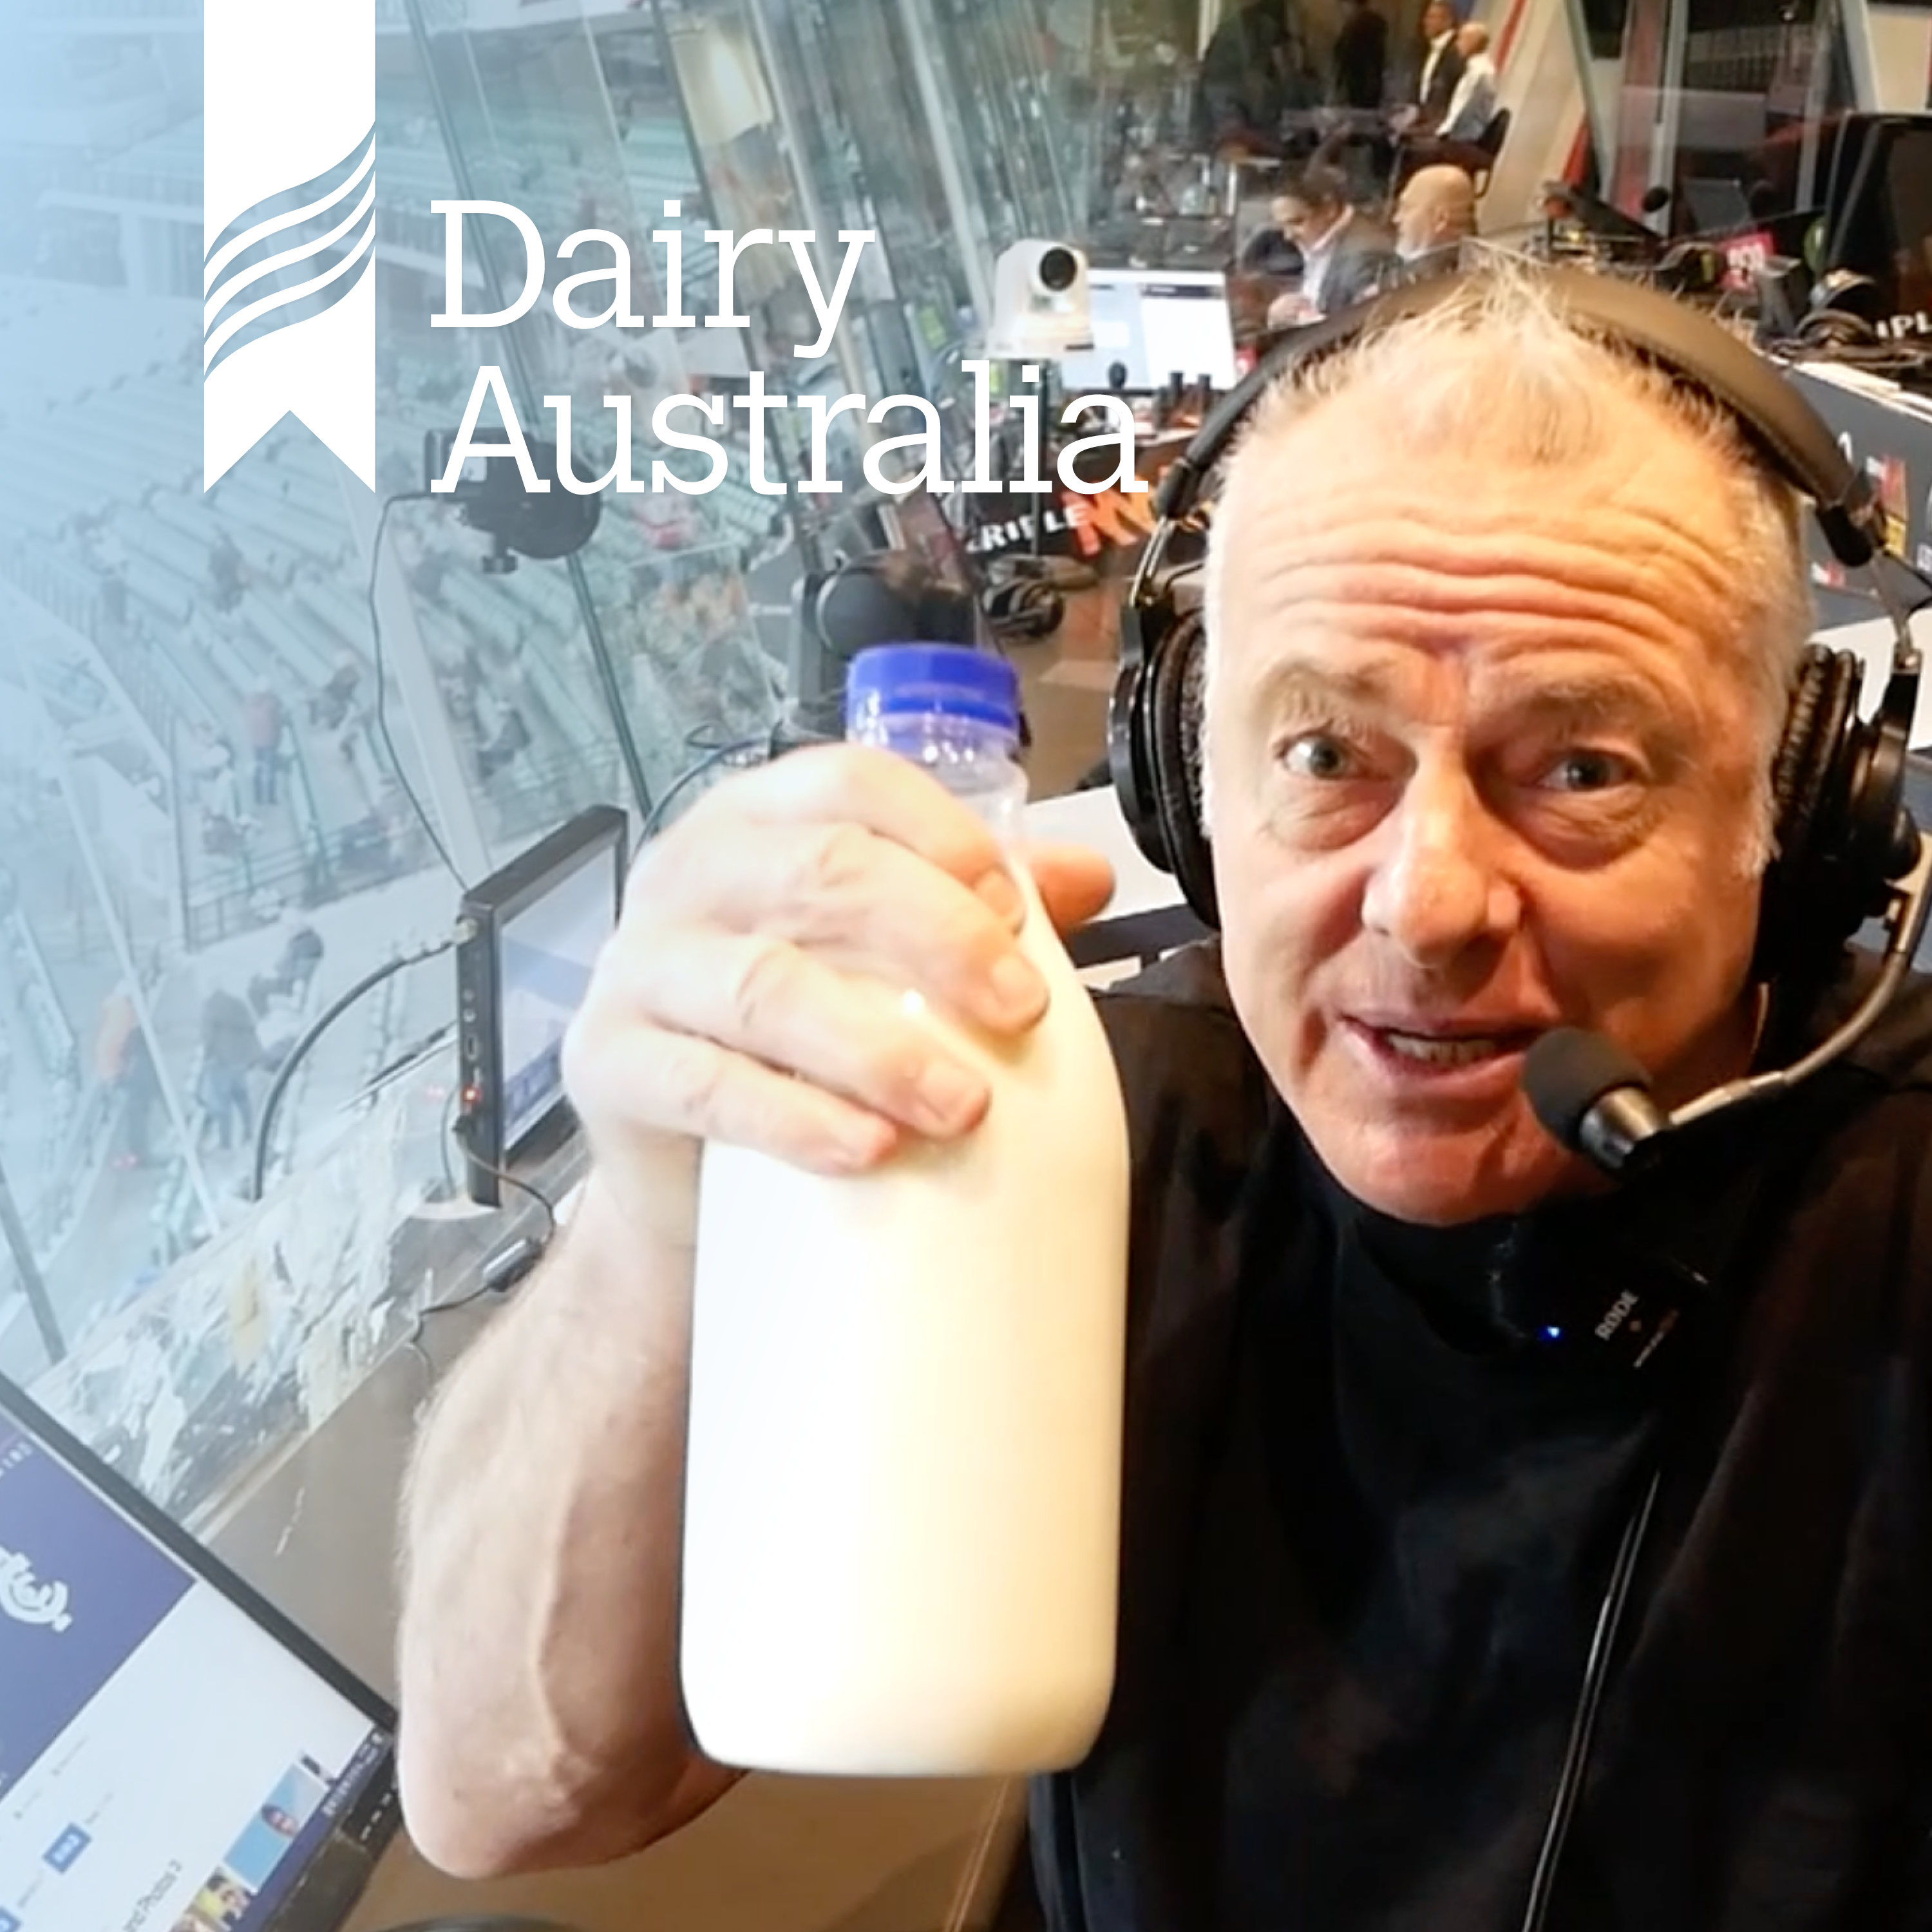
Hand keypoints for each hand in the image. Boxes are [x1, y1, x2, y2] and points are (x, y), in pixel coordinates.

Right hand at [561, 746, 1113, 1239]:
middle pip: (820, 870)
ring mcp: (639, 967)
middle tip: (1021, 1013)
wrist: (680, 1169)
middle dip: (938, 938)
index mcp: (757, 821)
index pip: (848, 782)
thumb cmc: (789, 1037)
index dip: (939, 832)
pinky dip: (795, 1117)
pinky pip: (706, 1084)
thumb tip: (1090, 875)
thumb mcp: (876, 960)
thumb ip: (970, 911)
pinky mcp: (607, 1064)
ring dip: (878, 1047)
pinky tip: (867, 1148)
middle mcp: (689, 873)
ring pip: (766, 985)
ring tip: (962, 1106)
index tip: (1015, 908)